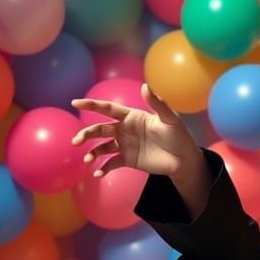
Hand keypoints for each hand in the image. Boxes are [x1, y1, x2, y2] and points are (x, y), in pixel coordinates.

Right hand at [71, 84, 197, 178]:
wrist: (184, 160)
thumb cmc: (179, 136)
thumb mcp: (170, 119)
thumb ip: (157, 104)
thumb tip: (145, 86)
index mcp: (132, 117)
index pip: (108, 109)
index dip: (92, 105)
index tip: (75, 103)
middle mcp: (125, 130)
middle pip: (101, 129)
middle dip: (87, 133)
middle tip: (76, 140)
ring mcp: (125, 145)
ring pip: (103, 147)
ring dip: (93, 152)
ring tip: (88, 159)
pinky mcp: (128, 160)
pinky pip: (111, 163)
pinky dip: (103, 168)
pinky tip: (98, 173)